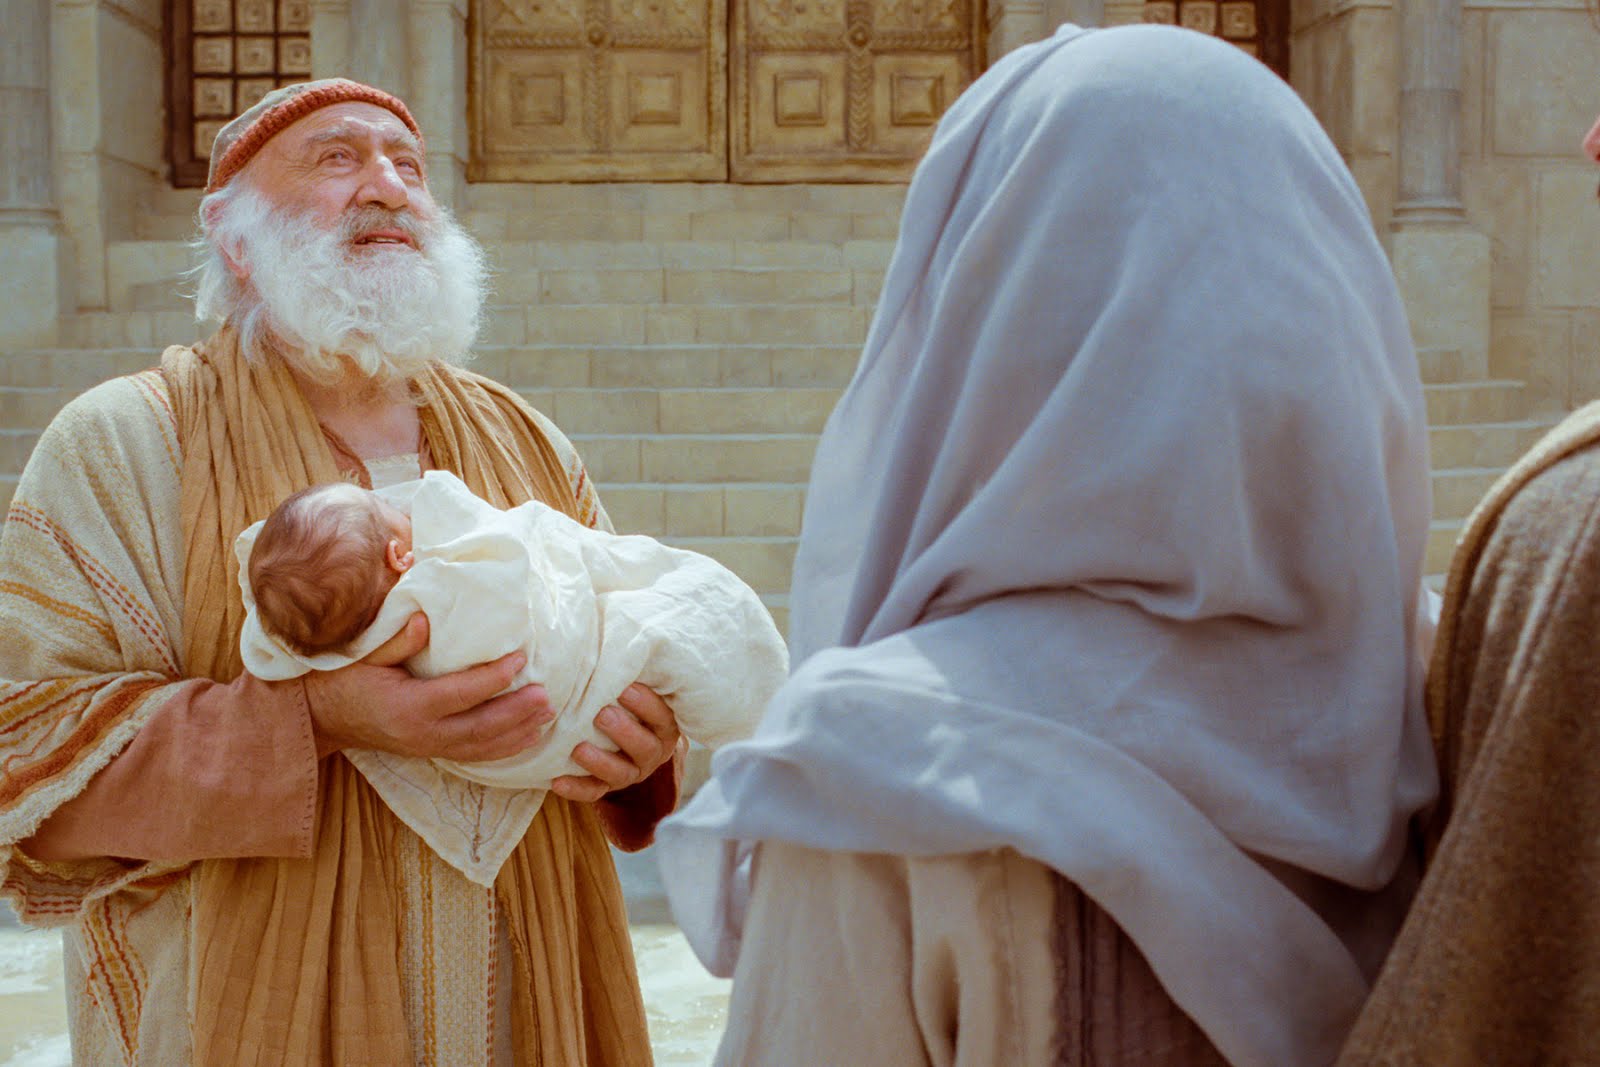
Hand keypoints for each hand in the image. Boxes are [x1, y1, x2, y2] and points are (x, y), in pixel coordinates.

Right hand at [304, 613, 554, 761]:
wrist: (324, 718)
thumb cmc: (344, 680)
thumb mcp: (365, 655)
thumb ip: (397, 642)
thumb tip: (425, 619)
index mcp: (408, 706)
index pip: (461, 693)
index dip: (494, 677)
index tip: (520, 658)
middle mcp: (422, 734)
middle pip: (480, 727)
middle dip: (517, 712)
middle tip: (547, 696)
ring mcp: (427, 748)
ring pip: (482, 746)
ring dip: (518, 732)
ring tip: (548, 714)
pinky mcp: (431, 753)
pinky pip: (474, 756)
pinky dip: (504, 748)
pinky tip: (528, 737)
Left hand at [550, 683, 682, 802]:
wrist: (621, 738)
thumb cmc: (624, 701)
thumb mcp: (634, 687)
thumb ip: (627, 673)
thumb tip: (611, 634)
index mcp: (663, 725)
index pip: (662, 716)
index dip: (647, 704)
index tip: (625, 687)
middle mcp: (652, 751)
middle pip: (645, 747)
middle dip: (624, 731)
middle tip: (602, 714)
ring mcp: (630, 772)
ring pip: (621, 774)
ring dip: (600, 762)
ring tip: (578, 748)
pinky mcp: (607, 788)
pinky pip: (594, 793)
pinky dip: (576, 789)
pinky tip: (556, 781)